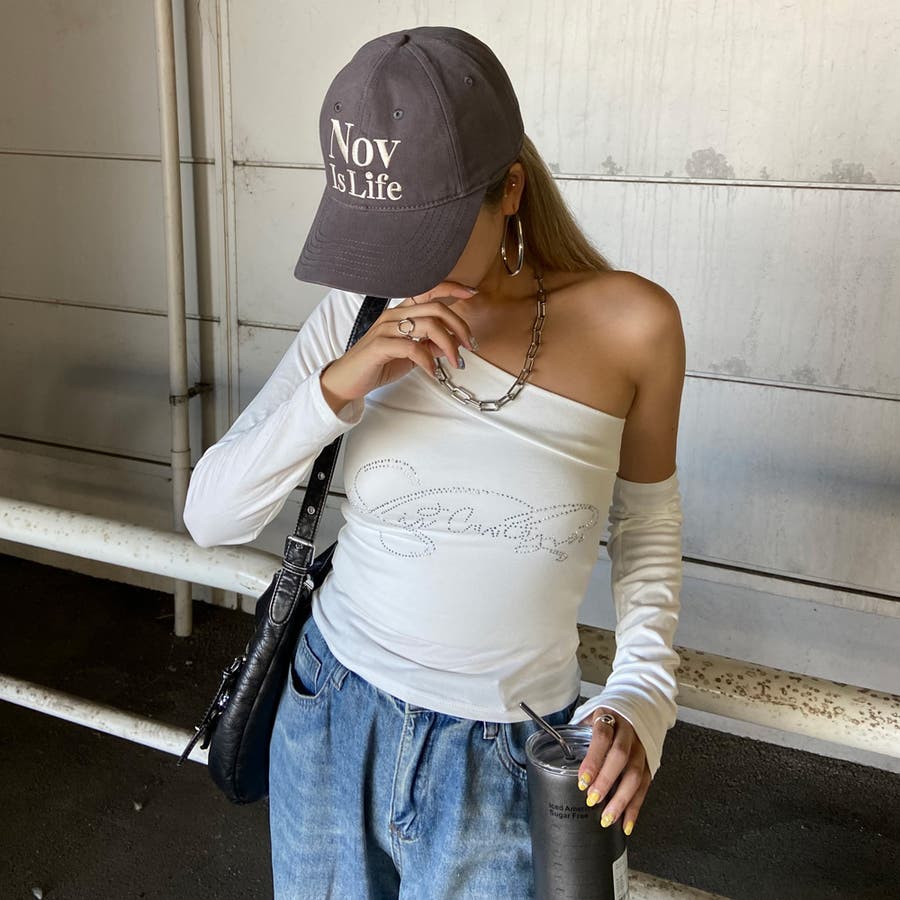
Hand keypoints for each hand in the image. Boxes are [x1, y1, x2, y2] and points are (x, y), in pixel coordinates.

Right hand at [319, 281, 477, 413]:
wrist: (347, 381)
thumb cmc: (377, 365)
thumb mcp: (410, 355)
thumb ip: (429, 346)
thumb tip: (451, 344)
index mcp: (400, 312)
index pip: (428, 290)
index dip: (451, 288)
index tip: (472, 292)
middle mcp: (393, 315)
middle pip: (436, 308)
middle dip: (459, 326)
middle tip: (470, 346)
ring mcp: (385, 328)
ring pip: (428, 325)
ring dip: (448, 345)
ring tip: (455, 362)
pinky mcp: (380, 345)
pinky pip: (413, 347)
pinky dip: (429, 361)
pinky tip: (433, 372)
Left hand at [575, 707, 650, 836]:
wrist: (638, 707)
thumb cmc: (607, 716)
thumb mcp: (590, 716)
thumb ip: (577, 733)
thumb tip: (556, 751)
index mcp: (610, 717)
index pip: (602, 737)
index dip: (593, 760)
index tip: (582, 780)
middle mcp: (629, 733)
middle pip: (620, 757)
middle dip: (606, 782)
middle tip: (592, 801)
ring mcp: (641, 748)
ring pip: (636, 775)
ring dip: (621, 800)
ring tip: (607, 818)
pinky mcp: (650, 763)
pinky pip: (645, 787)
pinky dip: (635, 808)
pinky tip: (626, 824)